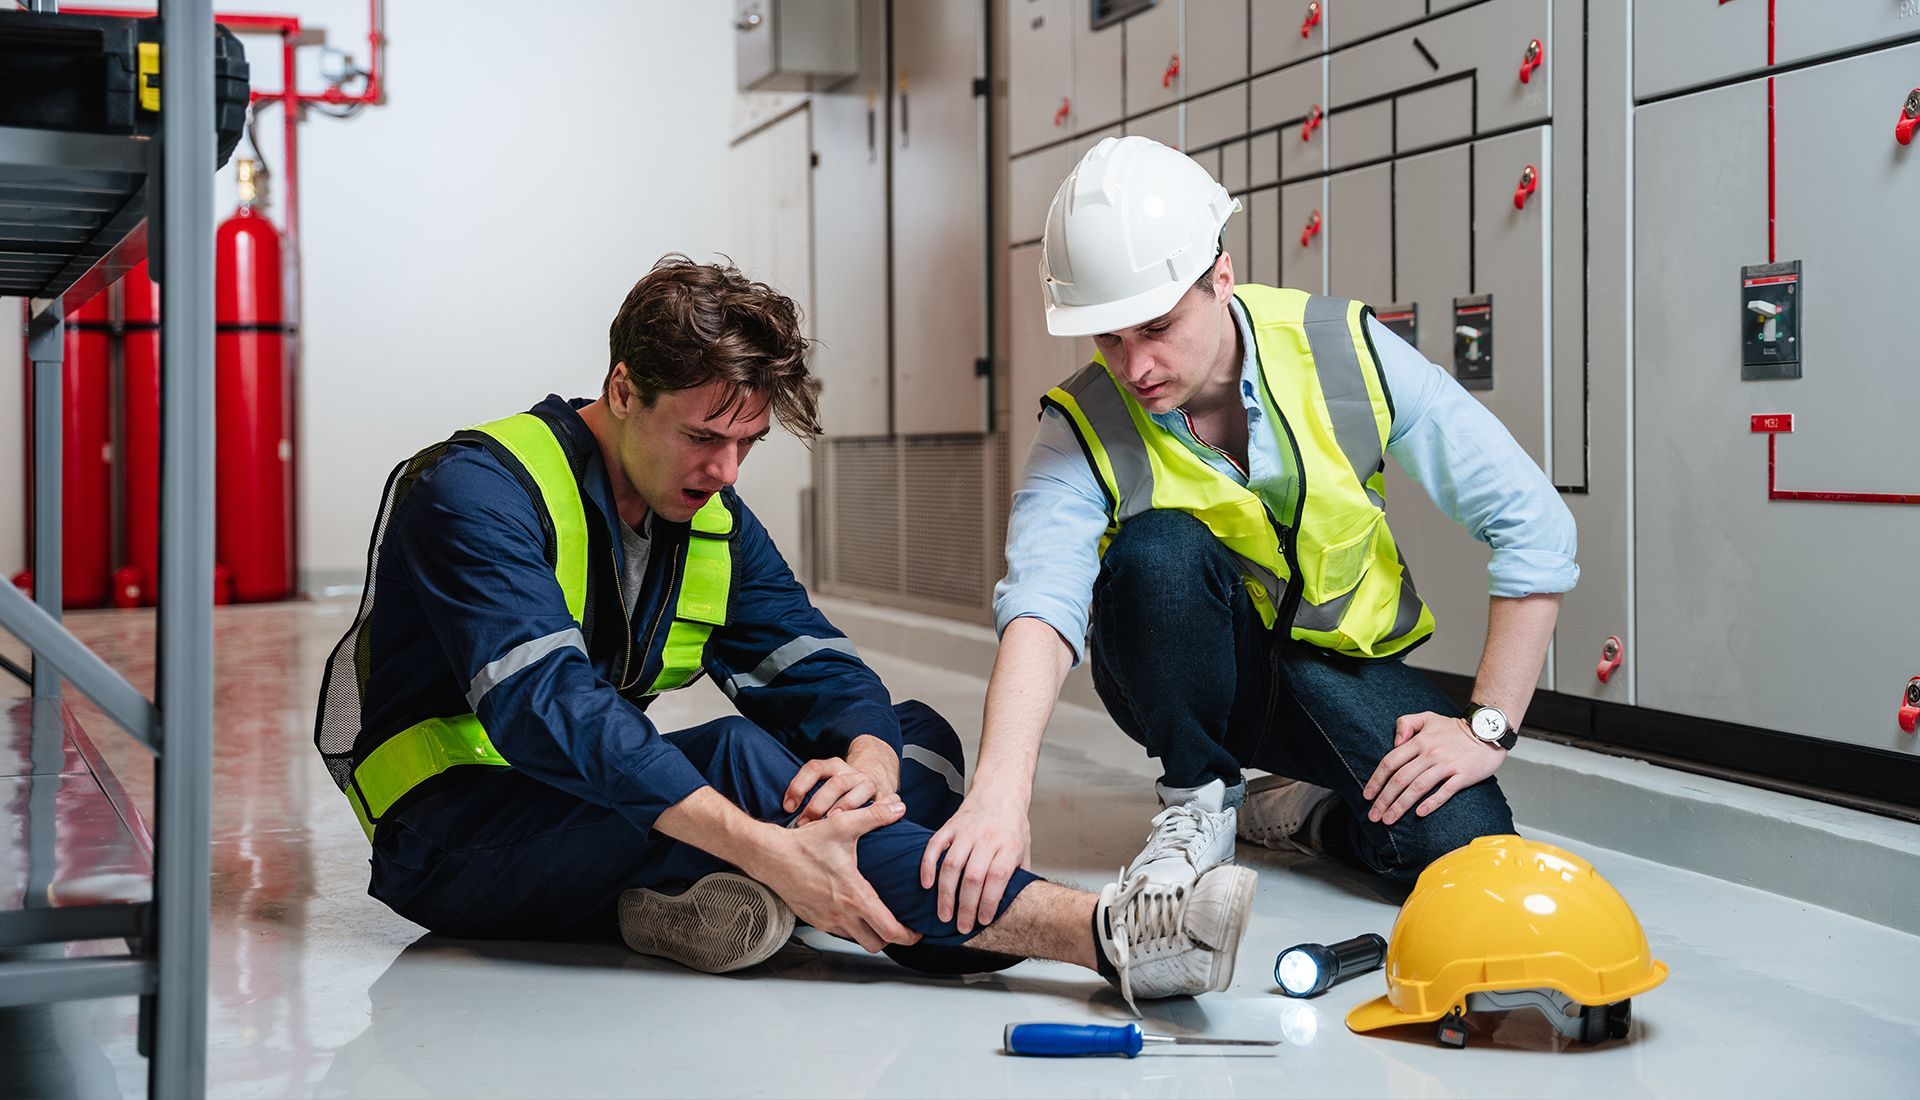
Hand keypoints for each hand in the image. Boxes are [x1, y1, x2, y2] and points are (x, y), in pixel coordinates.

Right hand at [754, 798, 922, 952]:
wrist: (770, 856)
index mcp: (854, 896)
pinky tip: (852, 909)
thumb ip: (874, 817)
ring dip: (869, 933)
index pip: (889, 930)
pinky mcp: (813, 919)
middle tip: (901, 927)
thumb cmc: (804, 843)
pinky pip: (838, 931)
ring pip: (856, 940)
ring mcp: (825, 919)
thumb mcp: (842, 825)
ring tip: (878, 918)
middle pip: (875, 943)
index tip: (917, 932)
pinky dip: (850, 927)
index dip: (908, 936)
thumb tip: (898, 807)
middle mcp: (841, 914)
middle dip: (891, 939)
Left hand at [782, 735, 898, 823]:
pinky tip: (857, 827)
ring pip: (853, 794)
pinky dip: (865, 815)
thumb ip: (807, 795)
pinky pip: (874, 806)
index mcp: (832, 766)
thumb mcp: (824, 784)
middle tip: (805, 824)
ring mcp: (865, 784)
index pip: (814, 768)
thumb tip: (783, 819)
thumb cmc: (840, 791)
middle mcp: (849, 772)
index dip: (799, 786)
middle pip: (834, 784)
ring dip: (841, 810)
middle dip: (818, 805)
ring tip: (830, 824)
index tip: (788, 807)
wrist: (876, 776)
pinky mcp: (881, 796)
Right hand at [918, 789, 1031, 934]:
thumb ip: (1019, 875)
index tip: (983, 920)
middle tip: (961, 926)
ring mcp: (966, 831)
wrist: (1000, 790)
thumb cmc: (1012, 824)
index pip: (998, 878)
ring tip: (944, 914)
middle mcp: (987, 838)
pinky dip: (928, 866)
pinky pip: (934, 846)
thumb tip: (1017, 906)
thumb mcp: (1025, 848)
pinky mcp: (950, 826)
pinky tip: (926, 884)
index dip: (989, 902)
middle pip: (973, 876)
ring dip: (945, 893)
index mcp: (1009, 845)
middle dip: (966, 906)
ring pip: (952, 865)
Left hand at [1363, 711, 1506, 825]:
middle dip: (1384, 799)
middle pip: (1401, 778)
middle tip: (1374, 815)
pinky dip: (1431, 803)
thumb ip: (1406, 724)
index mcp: (1419, 741)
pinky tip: (1419, 813)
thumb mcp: (1427, 717)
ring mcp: (1447, 765)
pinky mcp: (1463, 775)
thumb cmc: (1455, 728)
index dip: (1377, 780)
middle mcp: (1430, 754)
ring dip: (1401, 805)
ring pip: (1418, 787)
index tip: (1367, 795)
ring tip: (1389, 819)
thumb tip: (1394, 742)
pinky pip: (1445, 791)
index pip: (1391, 762)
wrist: (1488, 730)